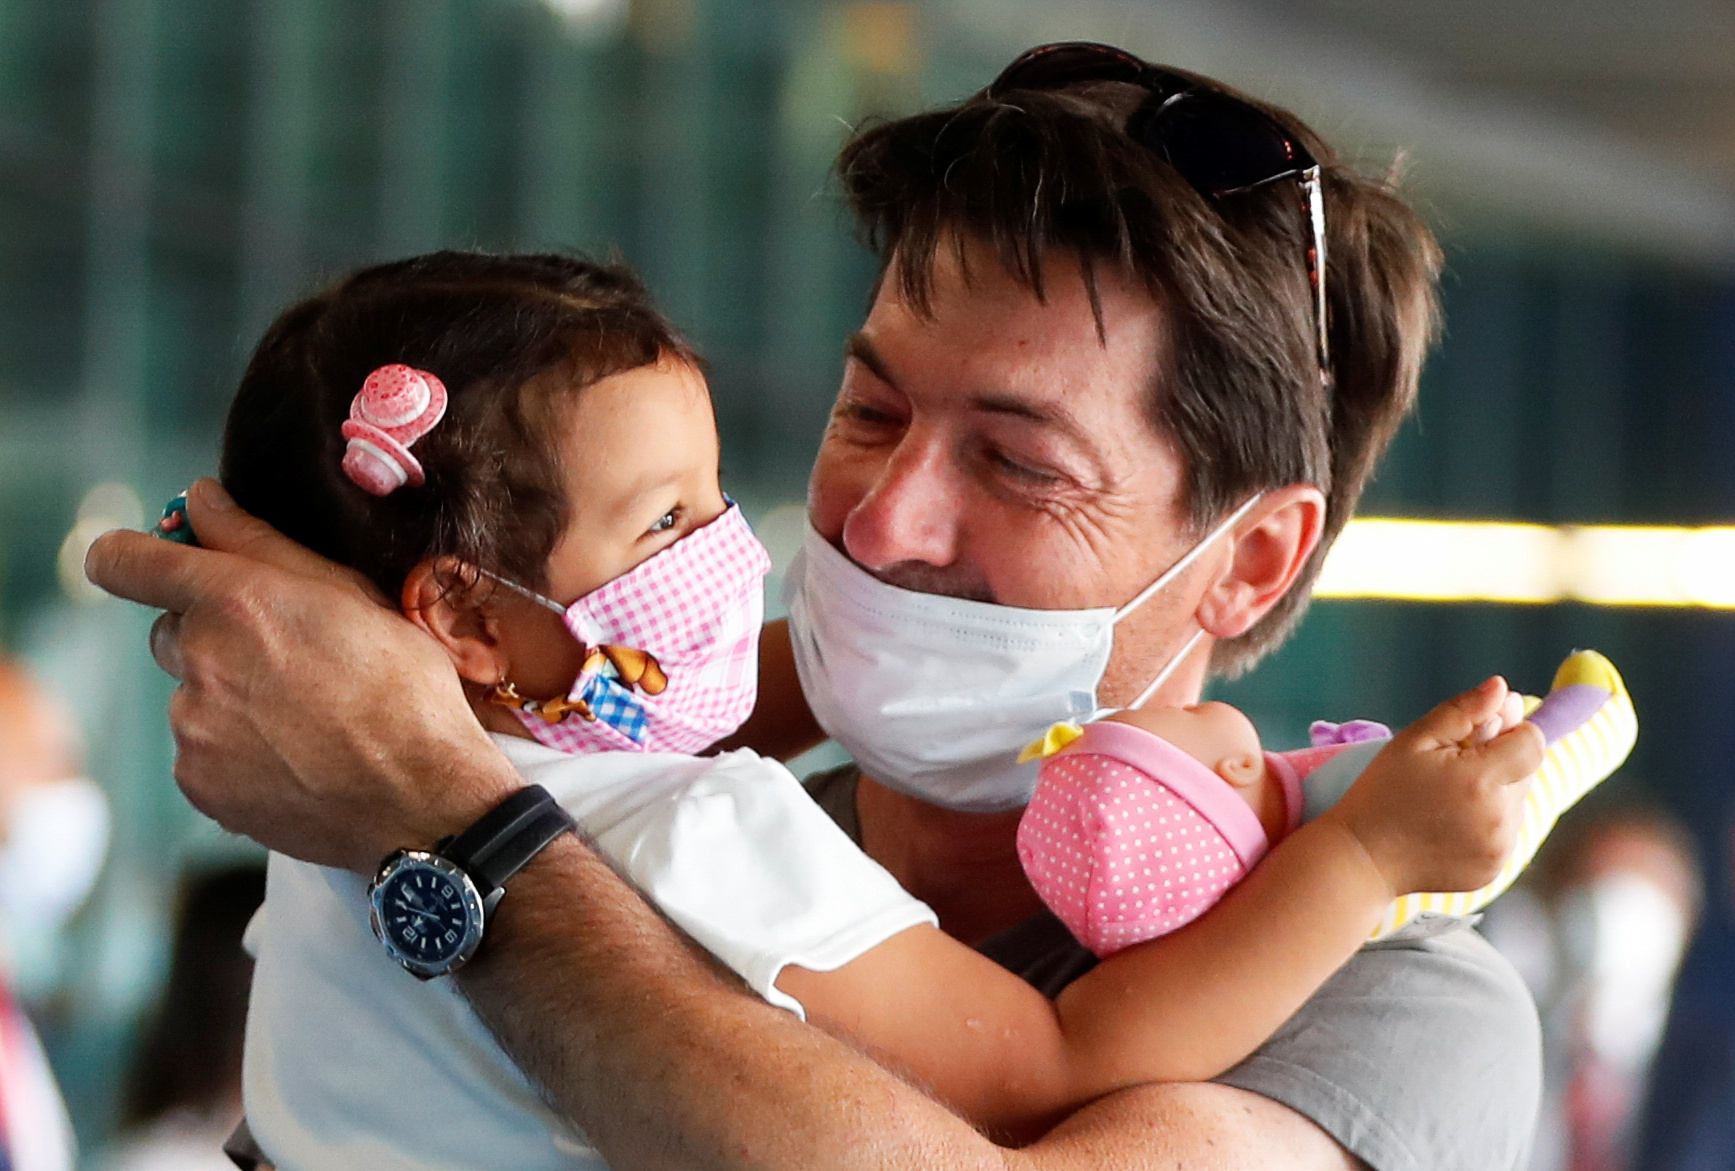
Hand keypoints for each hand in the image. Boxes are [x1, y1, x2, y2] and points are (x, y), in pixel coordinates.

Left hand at [82, 479, 520, 871]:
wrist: (421, 796)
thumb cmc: (403, 689)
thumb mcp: (352, 596)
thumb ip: (260, 542)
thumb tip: (201, 499)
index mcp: (237, 600)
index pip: (127, 562)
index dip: (129, 556)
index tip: (142, 564)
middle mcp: (200, 659)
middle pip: (172, 632)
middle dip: (215, 637)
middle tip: (289, 659)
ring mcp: (193, 726)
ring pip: (191, 696)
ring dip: (231, 699)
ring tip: (306, 718)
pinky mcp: (197, 782)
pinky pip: (201, 751)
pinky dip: (236, 751)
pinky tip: (295, 756)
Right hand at [1322, 676, 1544, 897]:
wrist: (1362, 857)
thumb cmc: (1382, 791)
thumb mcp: (1413, 740)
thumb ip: (1463, 711)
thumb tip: (1502, 688)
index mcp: (1480, 781)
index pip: (1533, 743)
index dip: (1512, 731)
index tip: (1480, 734)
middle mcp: (1499, 818)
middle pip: (1525, 772)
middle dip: (1498, 762)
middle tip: (1451, 767)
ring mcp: (1499, 849)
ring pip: (1516, 803)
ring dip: (1493, 793)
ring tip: (1446, 800)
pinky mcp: (1494, 869)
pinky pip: (1505, 833)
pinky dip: (1486, 823)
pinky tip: (1448, 824)